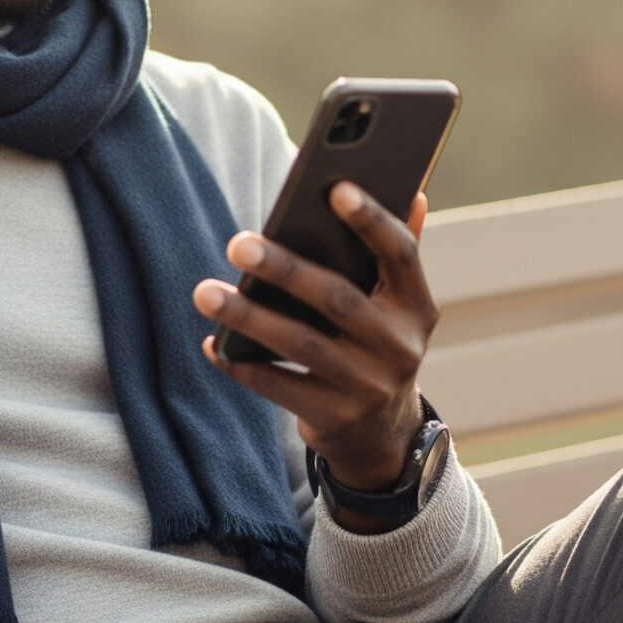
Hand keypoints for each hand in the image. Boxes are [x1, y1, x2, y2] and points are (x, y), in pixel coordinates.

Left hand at [193, 185, 437, 533]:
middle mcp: (399, 347)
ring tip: (205, 292)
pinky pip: (278, 386)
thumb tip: (413, 193)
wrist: (382, 433)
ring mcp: (368, 386)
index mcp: (417, 307)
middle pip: (337, 299)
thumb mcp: (397, 307)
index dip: (372, 221)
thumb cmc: (376, 345)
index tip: (335, 189)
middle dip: (285, 269)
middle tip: (238, 242)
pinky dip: (242, 364)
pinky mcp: (335, 417)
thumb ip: (400, 253)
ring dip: (248, 317)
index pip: (400, 255)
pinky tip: (212, 343)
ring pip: (300, 344)